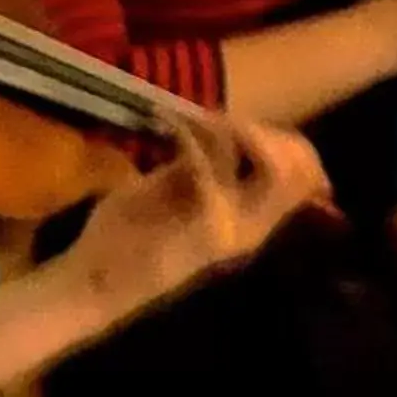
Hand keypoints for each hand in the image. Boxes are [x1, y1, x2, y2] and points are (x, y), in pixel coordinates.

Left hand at [64, 116, 332, 319]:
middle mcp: (252, 229)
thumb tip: (220, 128)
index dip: (287, 141)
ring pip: (269, 165)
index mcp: (249, 223)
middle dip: (262, 130)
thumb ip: (199, 166)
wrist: (92, 279)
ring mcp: (233, 230)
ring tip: (187, 118)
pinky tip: (165, 123)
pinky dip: (190, 136)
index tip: (239, 121)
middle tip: (212, 117)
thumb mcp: (169, 192)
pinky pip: (214, 168)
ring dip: (228, 128)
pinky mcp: (205, 226)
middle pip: (298, 168)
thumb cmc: (125, 236)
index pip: (303, 175)